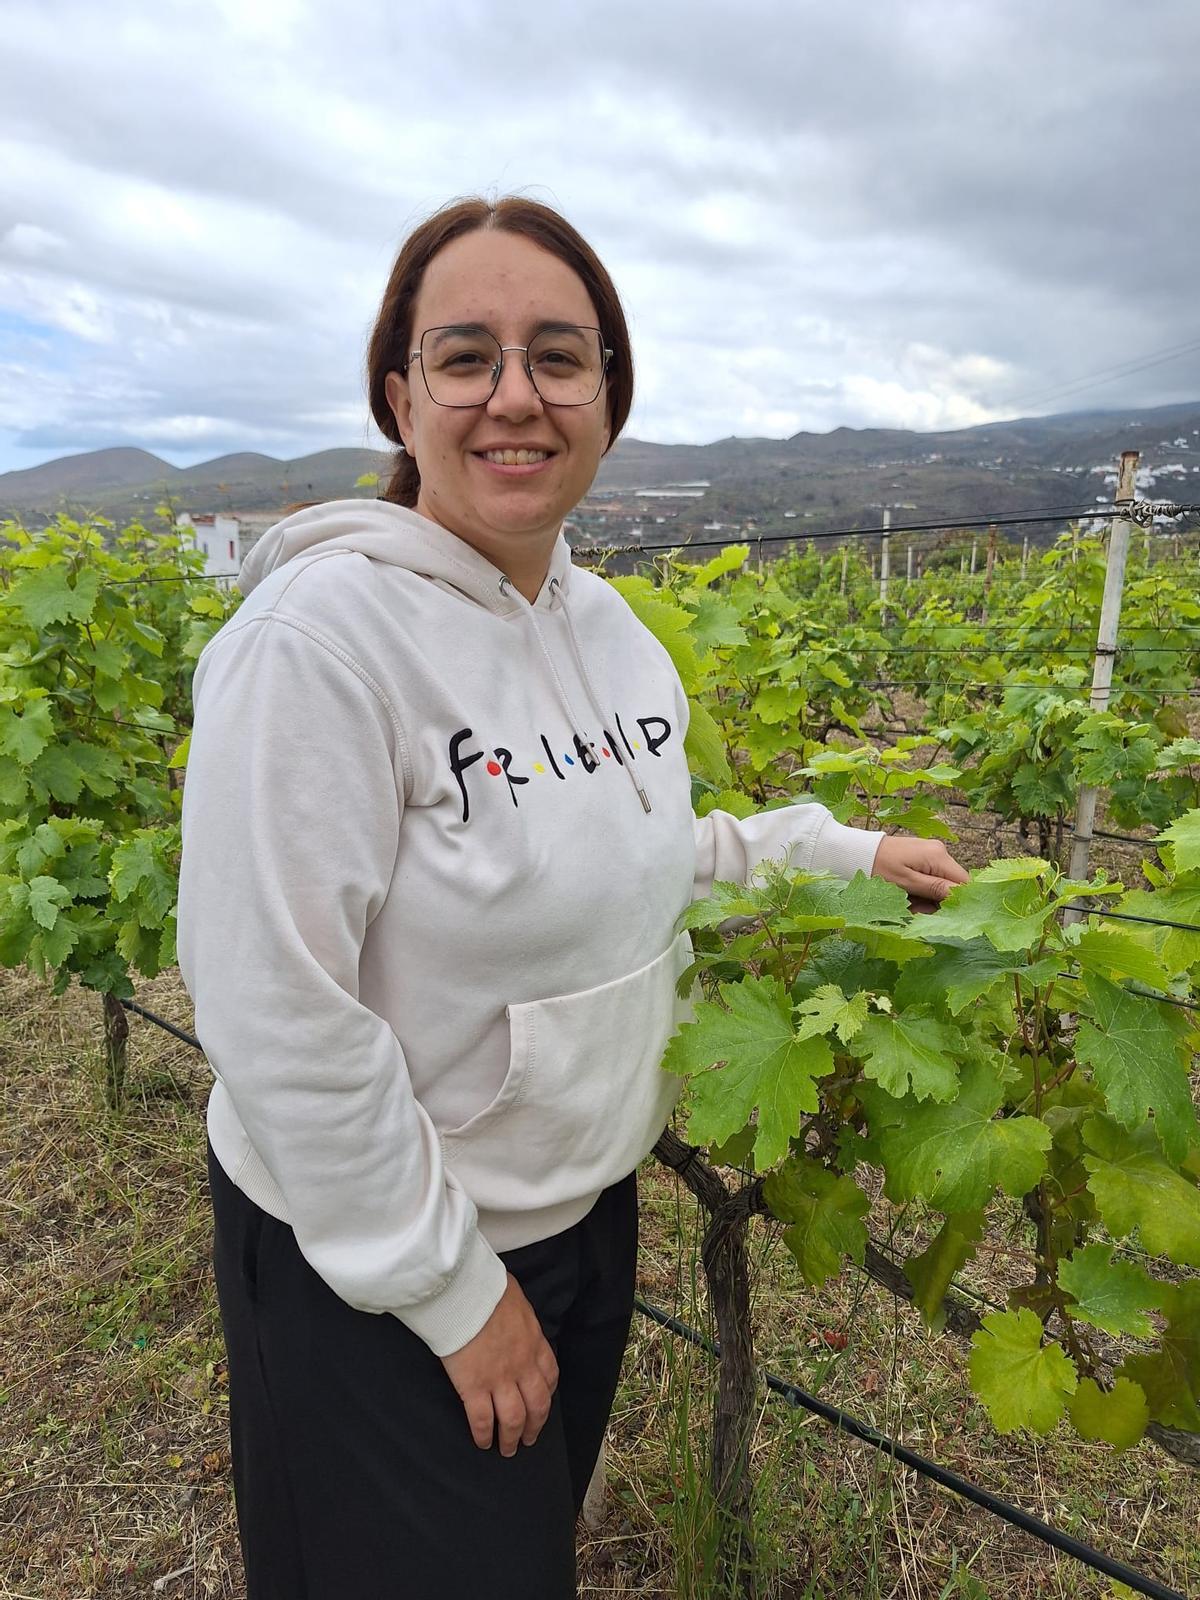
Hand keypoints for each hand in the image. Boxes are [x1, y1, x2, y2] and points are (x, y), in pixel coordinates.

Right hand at [441, 1274, 558, 1455]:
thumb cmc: (487, 1288)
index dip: (547, 1394)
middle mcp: (523, 1366)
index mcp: (535, 1343)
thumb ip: (519, 1316)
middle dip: (535, 1426)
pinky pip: (482, 1420)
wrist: (465, 1293)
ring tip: (508, 1449)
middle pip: (537, 1405)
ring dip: (512, 1438)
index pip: (550, 1376)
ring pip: (513, 1420)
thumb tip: (512, 1313)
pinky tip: (482, 1442)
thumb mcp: (516, 1299)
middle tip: (529, 1438)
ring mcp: (499, 1379)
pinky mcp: (473, 1388)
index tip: (541, 1403)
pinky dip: (483, 1435)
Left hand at [871, 835, 969, 912]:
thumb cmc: (879, 867)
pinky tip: (907, 894)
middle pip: (952, 884)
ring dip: (927, 897)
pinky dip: (921, 889)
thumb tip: (964, 897)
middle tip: (915, 909)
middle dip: (937, 901)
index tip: (941, 914)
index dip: (957, 901)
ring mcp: (932, 853)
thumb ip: (936, 889)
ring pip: (940, 884)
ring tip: (907, 902)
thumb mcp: (907, 883)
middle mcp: (940, 852)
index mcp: (939, 856)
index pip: (964, 883)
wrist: (859, 852)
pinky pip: (930, 878)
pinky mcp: (923, 857)